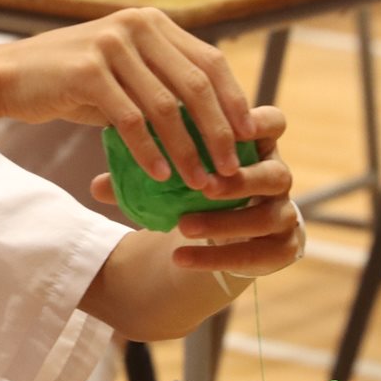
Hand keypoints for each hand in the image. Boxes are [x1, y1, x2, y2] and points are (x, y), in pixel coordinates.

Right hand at [0, 7, 256, 188]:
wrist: (10, 76)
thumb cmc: (72, 82)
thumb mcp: (124, 73)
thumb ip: (163, 85)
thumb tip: (218, 124)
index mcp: (153, 23)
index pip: (210, 62)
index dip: (234, 102)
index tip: (250, 139)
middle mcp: (137, 25)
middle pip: (196, 84)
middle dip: (219, 132)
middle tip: (233, 170)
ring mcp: (112, 45)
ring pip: (166, 106)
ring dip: (187, 150)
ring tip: (201, 182)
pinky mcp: (88, 71)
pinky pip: (130, 119)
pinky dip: (149, 151)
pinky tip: (161, 175)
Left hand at [92, 106, 302, 274]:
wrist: (215, 235)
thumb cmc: (193, 190)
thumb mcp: (173, 175)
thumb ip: (143, 172)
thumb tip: (96, 185)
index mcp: (256, 146)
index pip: (273, 123)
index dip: (260, 122)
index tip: (237, 126)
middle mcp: (277, 177)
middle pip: (275, 173)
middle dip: (241, 180)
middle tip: (204, 187)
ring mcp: (284, 213)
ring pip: (267, 217)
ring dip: (225, 222)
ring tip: (183, 226)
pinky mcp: (282, 248)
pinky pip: (257, 256)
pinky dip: (217, 258)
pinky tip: (180, 258)